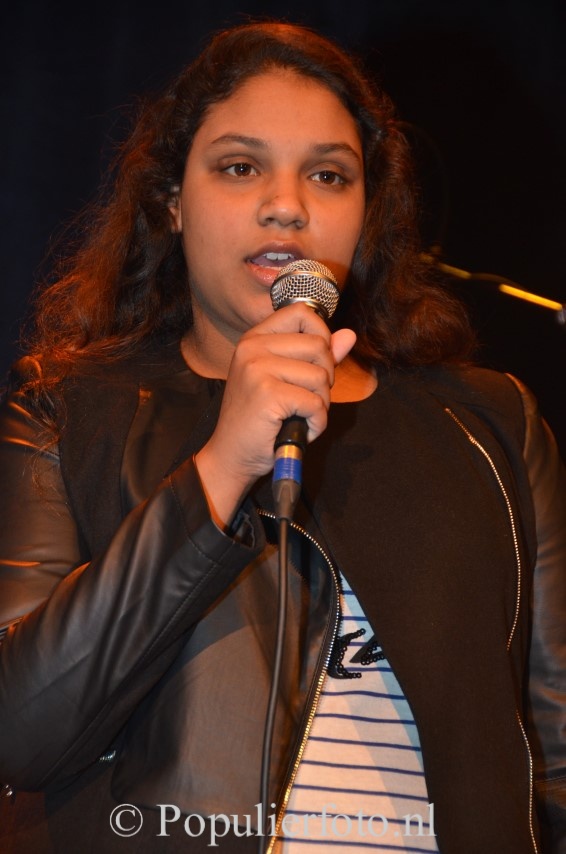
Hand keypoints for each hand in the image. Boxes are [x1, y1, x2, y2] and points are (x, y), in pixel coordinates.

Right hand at [194, 303, 355, 527]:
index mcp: (255, 338)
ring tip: (299, 416)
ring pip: (321, 377)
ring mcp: (257, 369)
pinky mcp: (267, 394)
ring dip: (321, 404)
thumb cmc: (260, 419)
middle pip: (319, 346)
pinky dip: (316, 423)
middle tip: (307, 399)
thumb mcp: (288, 380)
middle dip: (326, 378)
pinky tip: (299, 429)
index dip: (322, 335)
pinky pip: (316, 404)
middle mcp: (252, 348)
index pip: (301, 313)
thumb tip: (349, 336)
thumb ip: (317, 356)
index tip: (316, 362)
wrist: (232, 455)